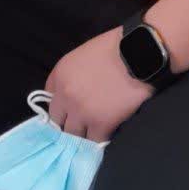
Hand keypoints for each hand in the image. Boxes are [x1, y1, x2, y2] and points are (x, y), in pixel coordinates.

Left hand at [45, 27, 152, 141]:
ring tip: (95, 130)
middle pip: (58, 122)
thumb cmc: (116, 48)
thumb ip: (73, 75)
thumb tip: (75, 92)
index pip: (49, 101)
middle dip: (69, 123)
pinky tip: (108, 132)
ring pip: (74, 135)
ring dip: (84, 134)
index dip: (62, 107)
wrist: (139, 54)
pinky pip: (94, 141)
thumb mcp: (84, 54)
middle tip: (83, 123)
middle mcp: (65, 96)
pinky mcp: (100, 124)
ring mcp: (82, 112)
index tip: (70, 111)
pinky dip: (100, 138)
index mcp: (60, 75)